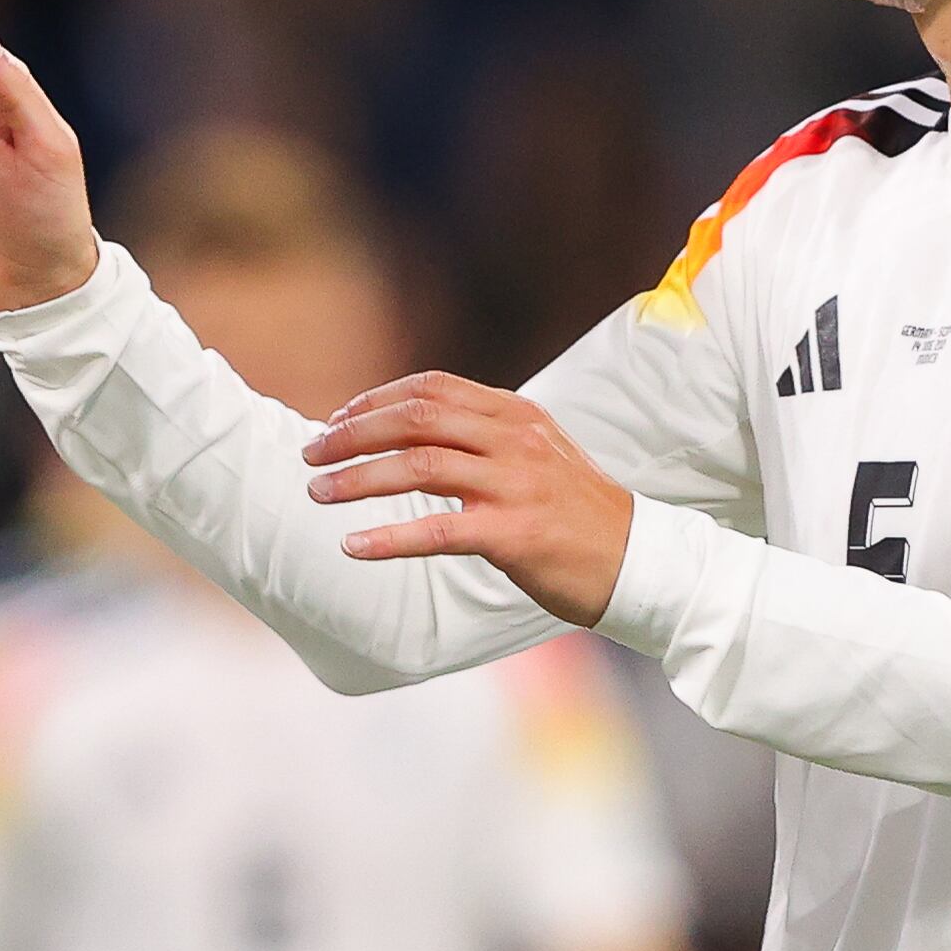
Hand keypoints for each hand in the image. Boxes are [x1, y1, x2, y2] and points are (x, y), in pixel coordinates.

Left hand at [301, 376, 636, 626]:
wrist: (639, 561)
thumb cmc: (575, 513)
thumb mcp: (534, 454)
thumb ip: (483, 436)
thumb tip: (412, 431)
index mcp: (515, 415)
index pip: (430, 388)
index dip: (375, 400)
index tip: (336, 420)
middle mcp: (513, 440)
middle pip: (414, 418)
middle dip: (352, 434)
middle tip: (311, 454)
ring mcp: (515, 485)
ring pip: (417, 466)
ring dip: (357, 479)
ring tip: (317, 493)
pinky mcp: (515, 534)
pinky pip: (438, 530)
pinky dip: (388, 538)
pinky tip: (353, 546)